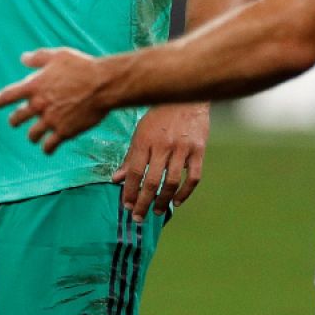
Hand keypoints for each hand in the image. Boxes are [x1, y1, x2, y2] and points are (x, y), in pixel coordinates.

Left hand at [0, 47, 111, 153]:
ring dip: (31, 136)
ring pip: (32, 135)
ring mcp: (51, 120)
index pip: (8, 95)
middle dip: (14, 120)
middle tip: (14, 121)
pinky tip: (48, 149)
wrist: (103, 85)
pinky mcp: (64, 132)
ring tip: (33, 136)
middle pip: (17, 118)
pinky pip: (49, 146)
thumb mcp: (58, 56)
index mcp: (34, 86)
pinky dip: (47, 149)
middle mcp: (39, 104)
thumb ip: (38, 58)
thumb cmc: (82, 67)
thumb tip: (23, 58)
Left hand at [113, 103, 206, 222]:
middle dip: (143, 202)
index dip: (129, 191)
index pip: (134, 171)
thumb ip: (130, 157)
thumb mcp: (140, 133)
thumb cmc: (158, 117)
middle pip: (151, 181)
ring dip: (163, 200)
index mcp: (144, 140)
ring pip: (171, 182)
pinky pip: (193, 178)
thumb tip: (115, 179)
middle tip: (138, 217)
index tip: (126, 205)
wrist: (185, 97)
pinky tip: (177, 201)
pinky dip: (185, 193)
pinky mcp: (199, 150)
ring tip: (156, 212)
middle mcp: (162, 145)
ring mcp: (182, 148)